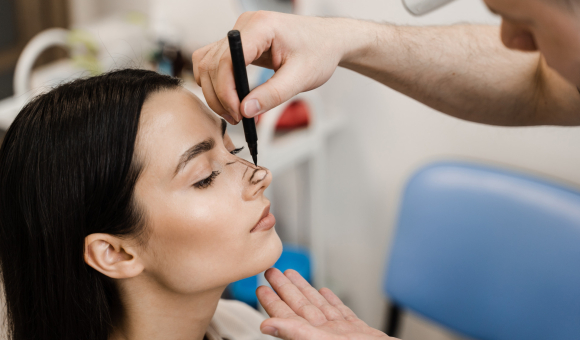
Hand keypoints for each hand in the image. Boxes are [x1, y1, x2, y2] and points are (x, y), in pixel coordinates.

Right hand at [191, 11, 347, 123]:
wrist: (328, 41)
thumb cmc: (319, 52)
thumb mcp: (300, 78)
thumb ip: (272, 95)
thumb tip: (246, 110)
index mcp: (261, 27)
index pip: (227, 59)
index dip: (226, 90)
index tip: (238, 113)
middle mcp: (245, 25)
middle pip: (211, 63)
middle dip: (219, 96)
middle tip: (237, 118)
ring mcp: (239, 32)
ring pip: (206, 63)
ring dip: (214, 91)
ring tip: (234, 112)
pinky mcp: (239, 43)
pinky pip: (214, 62)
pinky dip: (216, 82)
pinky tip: (231, 99)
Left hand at [256, 268, 396, 339]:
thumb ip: (295, 332)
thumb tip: (266, 326)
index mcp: (314, 336)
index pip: (287, 315)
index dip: (273, 301)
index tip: (261, 286)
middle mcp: (326, 334)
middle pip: (300, 306)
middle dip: (286, 289)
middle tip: (273, 272)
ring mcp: (342, 332)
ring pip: (319, 307)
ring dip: (306, 290)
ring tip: (293, 275)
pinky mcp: (360, 332)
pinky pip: (342, 313)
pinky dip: (333, 302)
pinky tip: (326, 292)